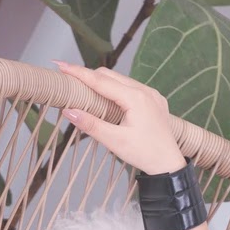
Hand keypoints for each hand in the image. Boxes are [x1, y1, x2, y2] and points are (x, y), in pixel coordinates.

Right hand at [51, 59, 187, 176]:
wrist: (169, 164)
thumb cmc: (144, 154)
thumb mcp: (114, 141)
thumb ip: (91, 124)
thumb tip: (68, 111)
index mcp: (136, 98)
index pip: (101, 81)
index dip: (79, 73)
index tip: (61, 65)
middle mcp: (145, 91)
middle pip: (110, 76)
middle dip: (88, 75)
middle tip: (68, 77)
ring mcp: (152, 94)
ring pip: (121, 80)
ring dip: (102, 82)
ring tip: (83, 88)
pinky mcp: (155, 100)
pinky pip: (131, 88)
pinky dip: (115, 89)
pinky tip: (106, 97)